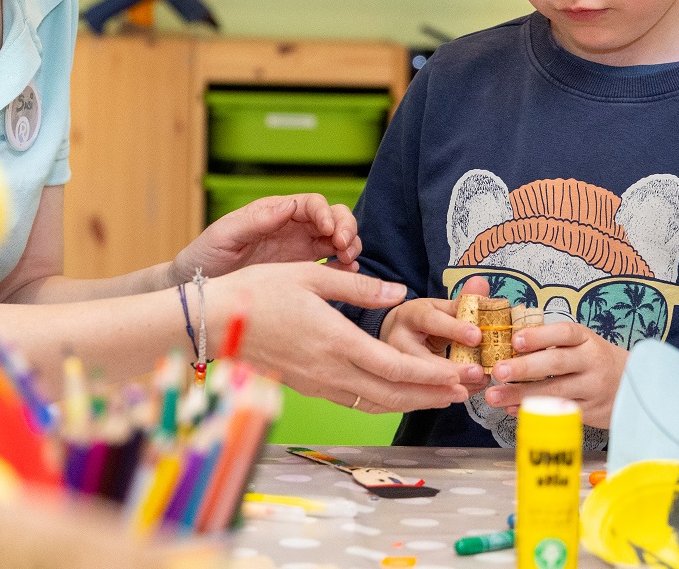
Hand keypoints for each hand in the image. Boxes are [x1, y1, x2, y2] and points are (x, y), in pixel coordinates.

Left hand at [171, 194, 359, 282]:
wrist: (198, 288)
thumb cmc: (206, 255)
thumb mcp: (225, 234)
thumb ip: (256, 220)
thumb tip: (289, 205)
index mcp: (275, 212)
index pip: (312, 204)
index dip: (326, 213)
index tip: (329, 230)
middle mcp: (292, 227)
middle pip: (332, 218)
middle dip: (346, 227)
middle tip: (344, 247)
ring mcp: (299, 249)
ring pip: (337, 239)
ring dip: (349, 245)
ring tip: (348, 261)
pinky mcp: (301, 271)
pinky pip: (331, 265)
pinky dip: (344, 267)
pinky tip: (345, 275)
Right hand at [212, 262, 484, 414]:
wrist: (214, 322)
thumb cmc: (257, 292)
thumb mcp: (310, 275)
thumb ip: (358, 286)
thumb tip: (398, 291)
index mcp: (336, 342)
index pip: (395, 369)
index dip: (432, 376)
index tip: (460, 375)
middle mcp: (330, 370)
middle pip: (392, 394)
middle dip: (432, 395)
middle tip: (464, 391)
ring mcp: (318, 383)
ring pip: (374, 403)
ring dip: (410, 402)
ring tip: (439, 396)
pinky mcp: (307, 386)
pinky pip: (353, 400)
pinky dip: (382, 400)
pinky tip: (394, 392)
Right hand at [379, 294, 488, 397]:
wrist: (395, 335)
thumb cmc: (421, 321)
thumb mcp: (439, 307)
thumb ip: (461, 300)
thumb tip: (482, 284)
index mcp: (409, 314)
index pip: (429, 319)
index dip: (453, 327)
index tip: (477, 336)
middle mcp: (395, 340)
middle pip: (414, 359)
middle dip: (447, 371)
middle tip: (478, 374)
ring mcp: (387, 364)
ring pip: (408, 383)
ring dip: (441, 392)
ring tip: (470, 390)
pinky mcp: (388, 383)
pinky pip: (407, 398)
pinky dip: (432, 400)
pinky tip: (454, 397)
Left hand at [482, 322, 627, 427]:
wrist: (635, 385)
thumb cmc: (595, 359)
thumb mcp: (582, 343)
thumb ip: (552, 342)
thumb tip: (508, 344)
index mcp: (586, 339)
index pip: (563, 333)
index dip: (539, 336)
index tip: (515, 340)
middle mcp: (591, 362)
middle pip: (557, 363)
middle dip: (524, 368)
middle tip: (498, 372)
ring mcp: (593, 388)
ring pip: (555, 391)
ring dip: (521, 394)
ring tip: (495, 396)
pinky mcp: (591, 411)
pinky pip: (560, 411)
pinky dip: (534, 411)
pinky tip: (513, 410)